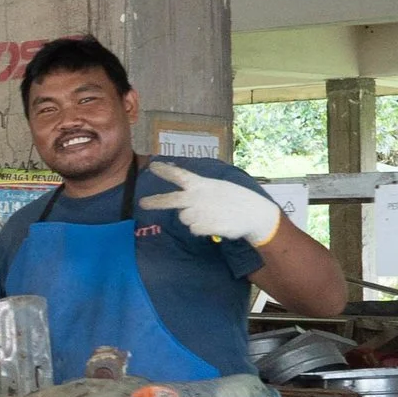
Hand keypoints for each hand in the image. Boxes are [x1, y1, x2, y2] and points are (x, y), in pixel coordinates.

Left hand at [139, 162, 282, 245]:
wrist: (255, 214)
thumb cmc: (236, 199)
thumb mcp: (217, 187)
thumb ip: (199, 190)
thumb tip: (183, 195)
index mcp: (201, 184)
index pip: (179, 175)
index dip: (165, 170)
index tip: (153, 166)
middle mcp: (197, 197)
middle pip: (170, 200)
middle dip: (155, 201)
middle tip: (142, 204)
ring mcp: (200, 212)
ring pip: (184, 218)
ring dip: (192, 218)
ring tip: (211, 214)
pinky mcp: (204, 226)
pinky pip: (194, 229)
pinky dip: (202, 228)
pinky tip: (215, 223)